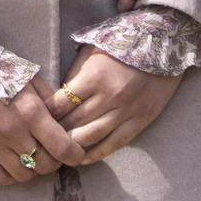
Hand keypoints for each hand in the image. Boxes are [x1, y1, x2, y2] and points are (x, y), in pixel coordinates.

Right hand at [0, 77, 87, 185]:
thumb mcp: (29, 77)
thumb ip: (50, 99)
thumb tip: (67, 118)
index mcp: (30, 111)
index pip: (62, 147)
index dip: (74, 155)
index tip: (77, 154)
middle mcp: (13, 132)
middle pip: (45, 165)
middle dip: (54, 161)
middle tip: (53, 153)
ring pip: (24, 175)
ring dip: (33, 169)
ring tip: (32, 156)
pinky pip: (0, 178)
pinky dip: (11, 175)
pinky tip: (14, 163)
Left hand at [48, 48, 183, 163]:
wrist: (164, 42)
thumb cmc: (123, 42)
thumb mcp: (92, 50)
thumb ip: (75, 75)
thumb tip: (57, 100)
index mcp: (94, 76)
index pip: (61, 104)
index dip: (46, 115)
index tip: (37, 121)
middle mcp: (110, 95)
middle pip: (74, 122)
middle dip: (56, 132)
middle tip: (43, 140)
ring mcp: (127, 109)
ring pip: (92, 136)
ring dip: (73, 146)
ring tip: (60, 152)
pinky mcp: (141, 119)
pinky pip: (115, 143)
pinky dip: (97, 154)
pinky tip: (83, 159)